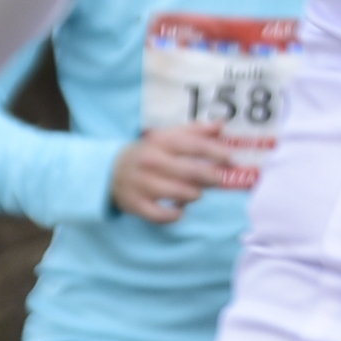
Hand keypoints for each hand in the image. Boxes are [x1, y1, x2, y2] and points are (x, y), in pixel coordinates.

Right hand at [110, 124, 243, 222]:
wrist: (110, 171)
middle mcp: (151, 161)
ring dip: (194, 195)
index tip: (229, 158)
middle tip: (218, 180)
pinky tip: (179, 210)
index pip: (193, 145)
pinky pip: (162, 215)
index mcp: (160, 142)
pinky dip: (175, 215)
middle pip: (190, 172)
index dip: (215, 152)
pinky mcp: (136, 204)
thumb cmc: (149, 153)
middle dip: (210, 177)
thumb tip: (221, 125)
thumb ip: (195, 131)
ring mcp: (143, 184)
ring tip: (196, 193)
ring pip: (180, 194)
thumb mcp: (167, 137)